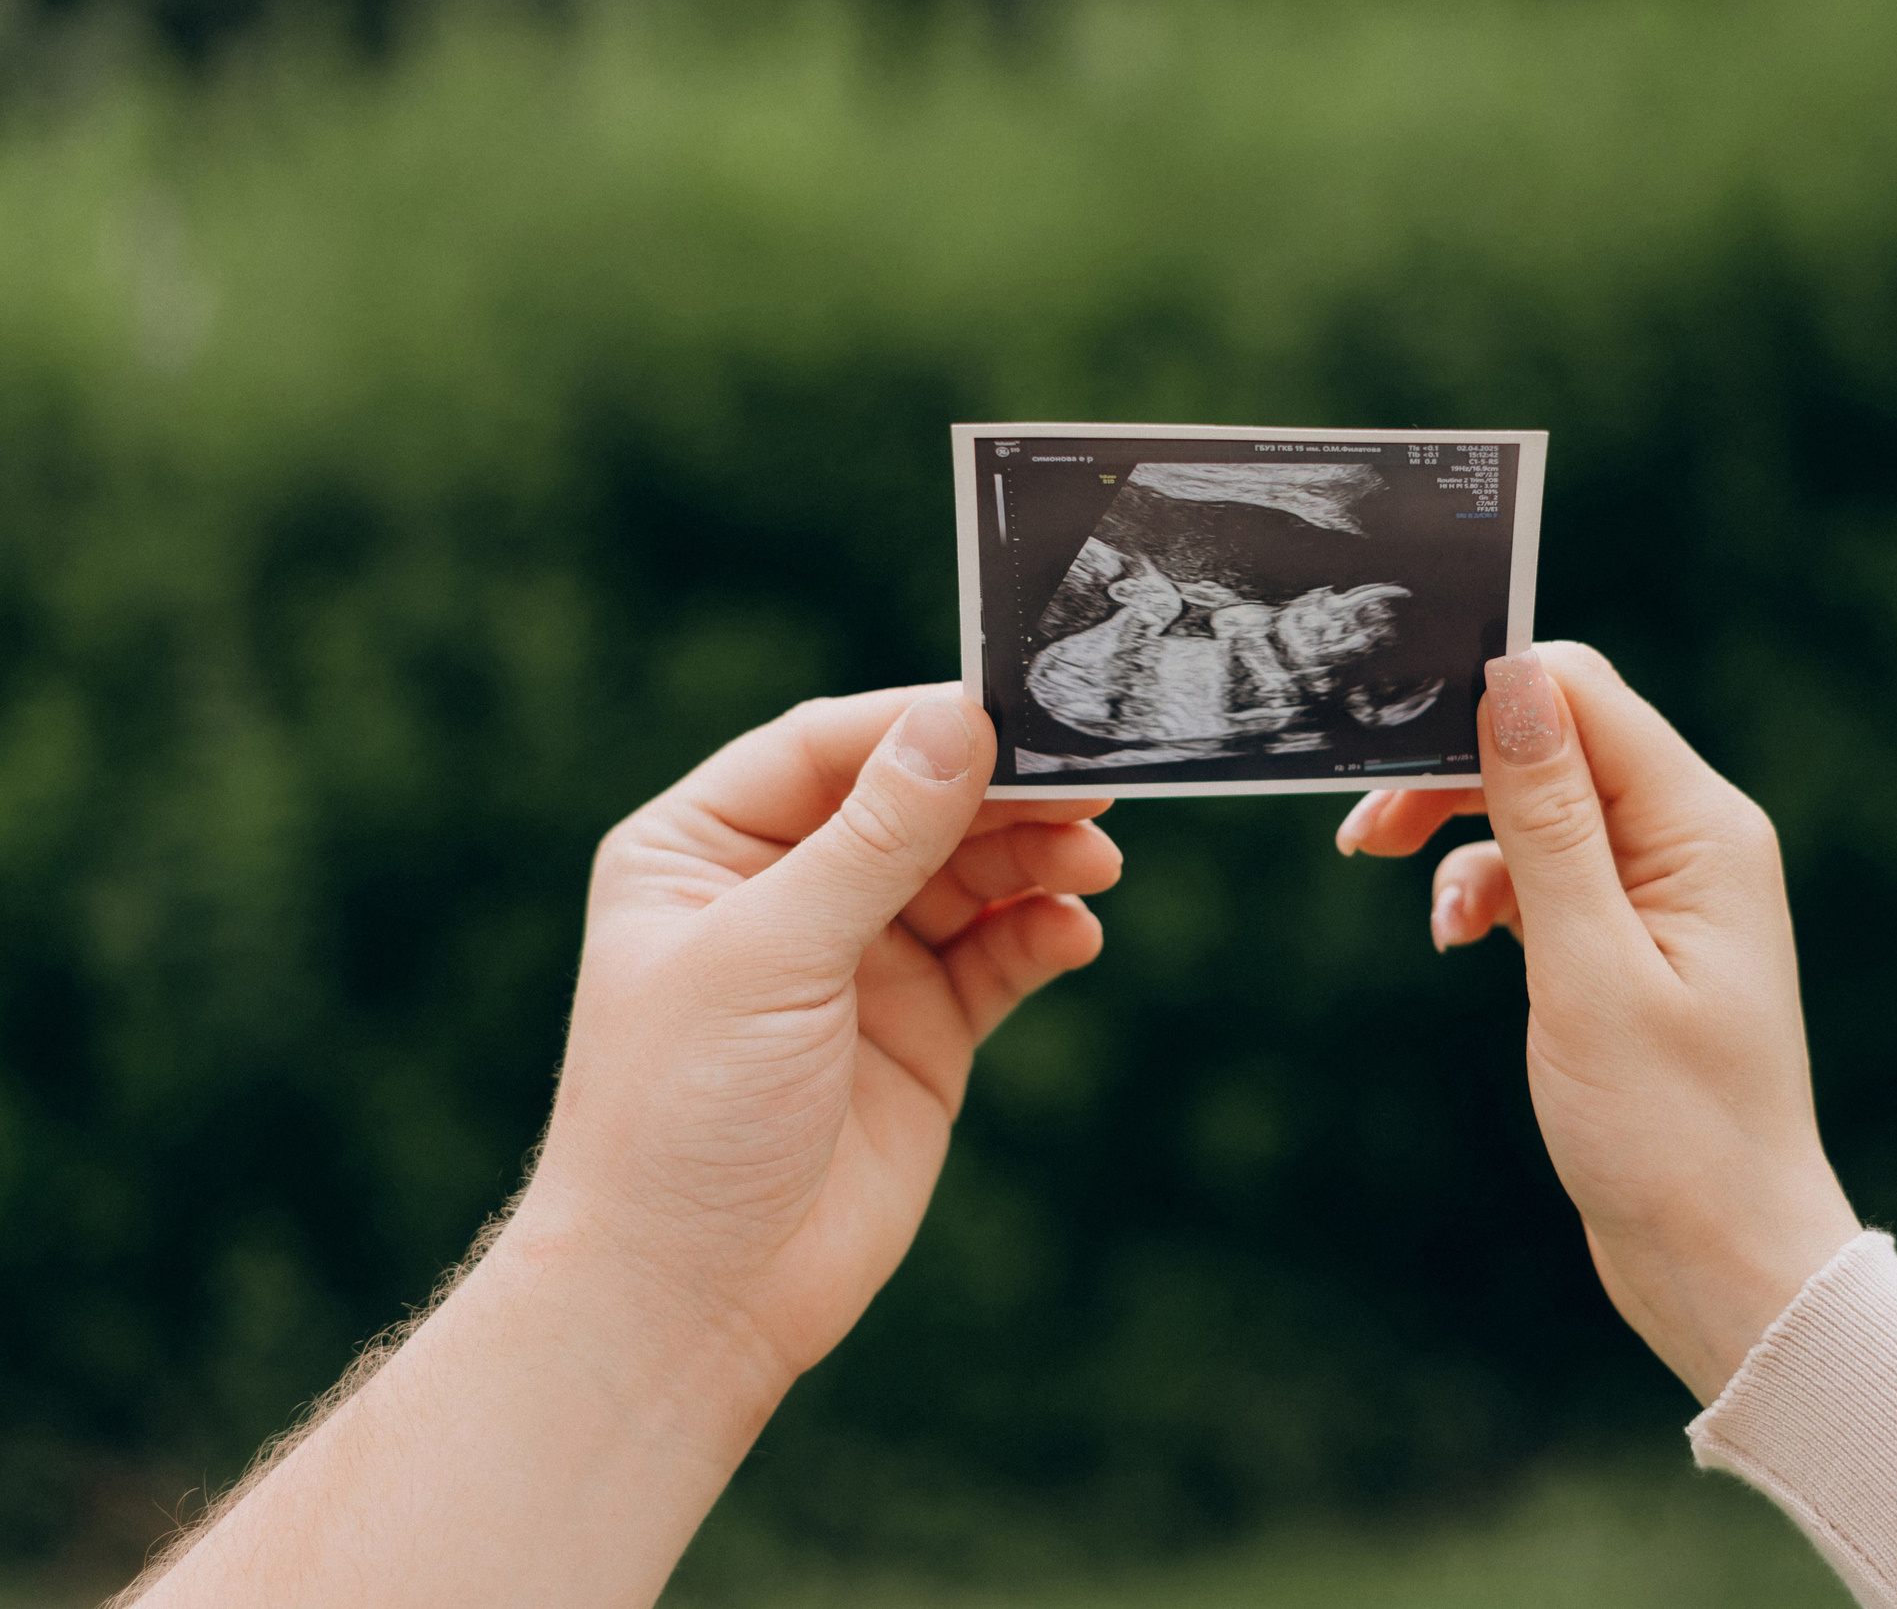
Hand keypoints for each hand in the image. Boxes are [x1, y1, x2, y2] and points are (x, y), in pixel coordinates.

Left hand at [514, 685, 1120, 1389]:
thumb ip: (875, 838)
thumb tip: (960, 723)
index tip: (1017, 715)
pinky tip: (1074, 934)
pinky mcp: (924, 1031)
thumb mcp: (772, 953)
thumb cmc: (682, 1115)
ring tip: (1095, 866)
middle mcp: (782, 892)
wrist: (693, 1299)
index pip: (827, 748)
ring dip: (1036, 862)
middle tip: (1092, 788)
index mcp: (702, 848)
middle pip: (914, 804)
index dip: (920, 727)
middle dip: (1002, 796)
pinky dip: (1043, 937)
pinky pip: (1000, 957)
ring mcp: (858, 962)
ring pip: (970, 876)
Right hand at [1336, 643, 1858, 1400]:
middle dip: (1452, 770)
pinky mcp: (1630, 939)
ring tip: (1401, 891)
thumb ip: (1547, 821)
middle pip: (1554, 742)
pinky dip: (1488, 891)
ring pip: (1539, 806)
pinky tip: (1455, 938)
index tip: (1385, 745)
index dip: (1483, 696)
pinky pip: (1544, 872)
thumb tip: (1511, 682)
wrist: (1723, 1260)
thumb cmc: (1671, 1131)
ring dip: (1461, 837)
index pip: (1583, 696)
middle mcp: (1691, 841)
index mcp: (1702, 829)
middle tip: (1363, 831)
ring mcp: (1662, 891)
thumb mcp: (1588, 969)